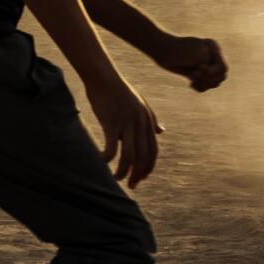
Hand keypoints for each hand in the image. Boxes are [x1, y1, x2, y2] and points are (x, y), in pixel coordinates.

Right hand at [86, 73, 162, 188]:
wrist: (104, 77)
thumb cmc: (120, 91)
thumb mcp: (141, 104)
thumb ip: (152, 120)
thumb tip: (161, 131)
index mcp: (148, 120)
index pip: (153, 151)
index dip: (148, 167)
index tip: (141, 178)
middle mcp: (140, 123)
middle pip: (143, 157)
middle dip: (138, 175)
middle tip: (131, 186)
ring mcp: (126, 123)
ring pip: (129, 156)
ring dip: (123, 172)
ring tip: (117, 178)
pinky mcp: (111, 122)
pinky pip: (111, 147)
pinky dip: (107, 158)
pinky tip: (102, 161)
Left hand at [153, 34, 227, 91]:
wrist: (163, 50)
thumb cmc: (180, 50)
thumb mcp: (199, 55)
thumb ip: (213, 65)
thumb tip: (222, 77)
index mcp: (214, 48)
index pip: (223, 68)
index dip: (212, 72)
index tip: (198, 67)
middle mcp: (212, 56)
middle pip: (221, 77)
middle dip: (208, 79)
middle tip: (194, 74)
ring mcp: (205, 65)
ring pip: (215, 83)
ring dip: (204, 84)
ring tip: (192, 80)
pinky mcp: (198, 73)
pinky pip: (206, 86)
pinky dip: (200, 87)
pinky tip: (191, 84)